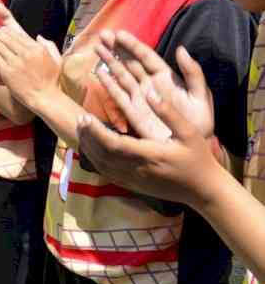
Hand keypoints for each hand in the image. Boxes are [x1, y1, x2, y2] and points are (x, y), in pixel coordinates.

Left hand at [0, 4, 62, 108]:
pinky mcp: (7, 72)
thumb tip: (39, 37)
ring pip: (0, 46)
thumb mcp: (56, 60)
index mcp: (37, 49)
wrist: (44, 97)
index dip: (8, 31)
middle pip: (8, 39)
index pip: (20, 36)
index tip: (2, 29)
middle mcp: (26, 53)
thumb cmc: (51, 80)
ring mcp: (16, 63)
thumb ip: (49, 45)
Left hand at [76, 86, 221, 207]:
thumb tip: (150, 92)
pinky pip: (108, 174)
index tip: (85, 116)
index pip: (114, 144)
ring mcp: (134, 180)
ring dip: (89, 148)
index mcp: (150, 155)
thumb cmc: (199, 159)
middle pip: (102, 155)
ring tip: (82, 130)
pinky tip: (92, 148)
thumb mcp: (189, 132)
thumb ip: (169, 113)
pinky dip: (96, 160)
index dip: (96, 131)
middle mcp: (138, 170)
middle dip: (88, 137)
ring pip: (102, 165)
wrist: (204, 191)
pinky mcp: (133, 186)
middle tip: (80, 119)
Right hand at [94, 30, 213, 138]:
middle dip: (116, 48)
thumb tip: (180, 49)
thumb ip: (192, 73)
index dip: (132, 45)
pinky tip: (99, 72)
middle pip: (130, 62)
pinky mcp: (132, 112)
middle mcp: (150, 84)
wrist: (192, 148)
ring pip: (121, 75)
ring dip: (109, 61)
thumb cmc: (200, 123)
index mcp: (166, 77)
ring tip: (97, 48)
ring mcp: (140, 97)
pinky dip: (108, 83)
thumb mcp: (201, 96)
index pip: (146, 56)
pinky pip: (118, 94)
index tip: (119, 34)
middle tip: (103, 35)